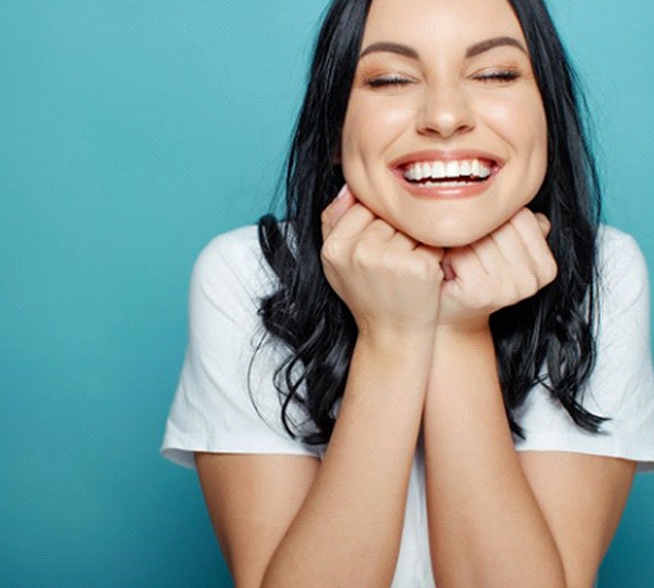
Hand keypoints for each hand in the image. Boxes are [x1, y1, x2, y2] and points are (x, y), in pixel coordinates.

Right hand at [321, 186, 444, 341]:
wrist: (391, 335)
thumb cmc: (367, 295)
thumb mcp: (336, 262)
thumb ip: (333, 220)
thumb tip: (349, 185)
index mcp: (335, 247)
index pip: (362, 206)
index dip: (374, 225)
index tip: (377, 247)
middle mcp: (359, 251)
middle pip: (388, 214)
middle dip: (395, 232)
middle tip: (391, 263)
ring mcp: (390, 259)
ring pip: (410, 224)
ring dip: (414, 241)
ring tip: (405, 268)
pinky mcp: (418, 267)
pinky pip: (431, 239)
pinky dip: (433, 253)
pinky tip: (422, 273)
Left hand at [438, 208, 556, 332]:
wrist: (450, 316)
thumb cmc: (471, 276)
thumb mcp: (502, 248)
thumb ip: (519, 224)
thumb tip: (525, 190)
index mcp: (547, 266)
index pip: (521, 216)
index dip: (492, 220)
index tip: (481, 238)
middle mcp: (534, 279)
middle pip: (499, 225)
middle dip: (474, 230)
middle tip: (463, 248)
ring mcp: (510, 288)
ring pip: (480, 237)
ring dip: (459, 242)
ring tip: (456, 257)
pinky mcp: (483, 293)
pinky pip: (462, 253)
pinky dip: (449, 256)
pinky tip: (449, 269)